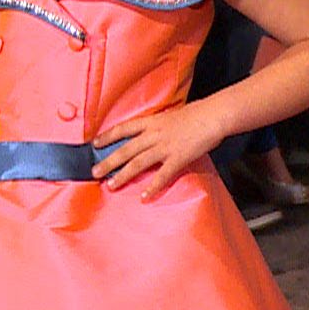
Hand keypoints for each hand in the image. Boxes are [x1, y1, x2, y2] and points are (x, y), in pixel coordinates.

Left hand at [92, 102, 228, 197]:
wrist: (214, 115)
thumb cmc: (199, 113)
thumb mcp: (174, 114)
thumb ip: (162, 124)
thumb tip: (157, 130)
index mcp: (153, 121)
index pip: (124, 128)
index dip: (108, 136)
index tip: (95, 143)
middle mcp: (154, 134)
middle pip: (126, 149)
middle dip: (108, 162)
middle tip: (94, 172)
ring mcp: (165, 147)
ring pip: (138, 163)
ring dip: (123, 175)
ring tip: (111, 186)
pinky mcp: (178, 158)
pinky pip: (162, 176)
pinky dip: (152, 187)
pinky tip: (143, 197)